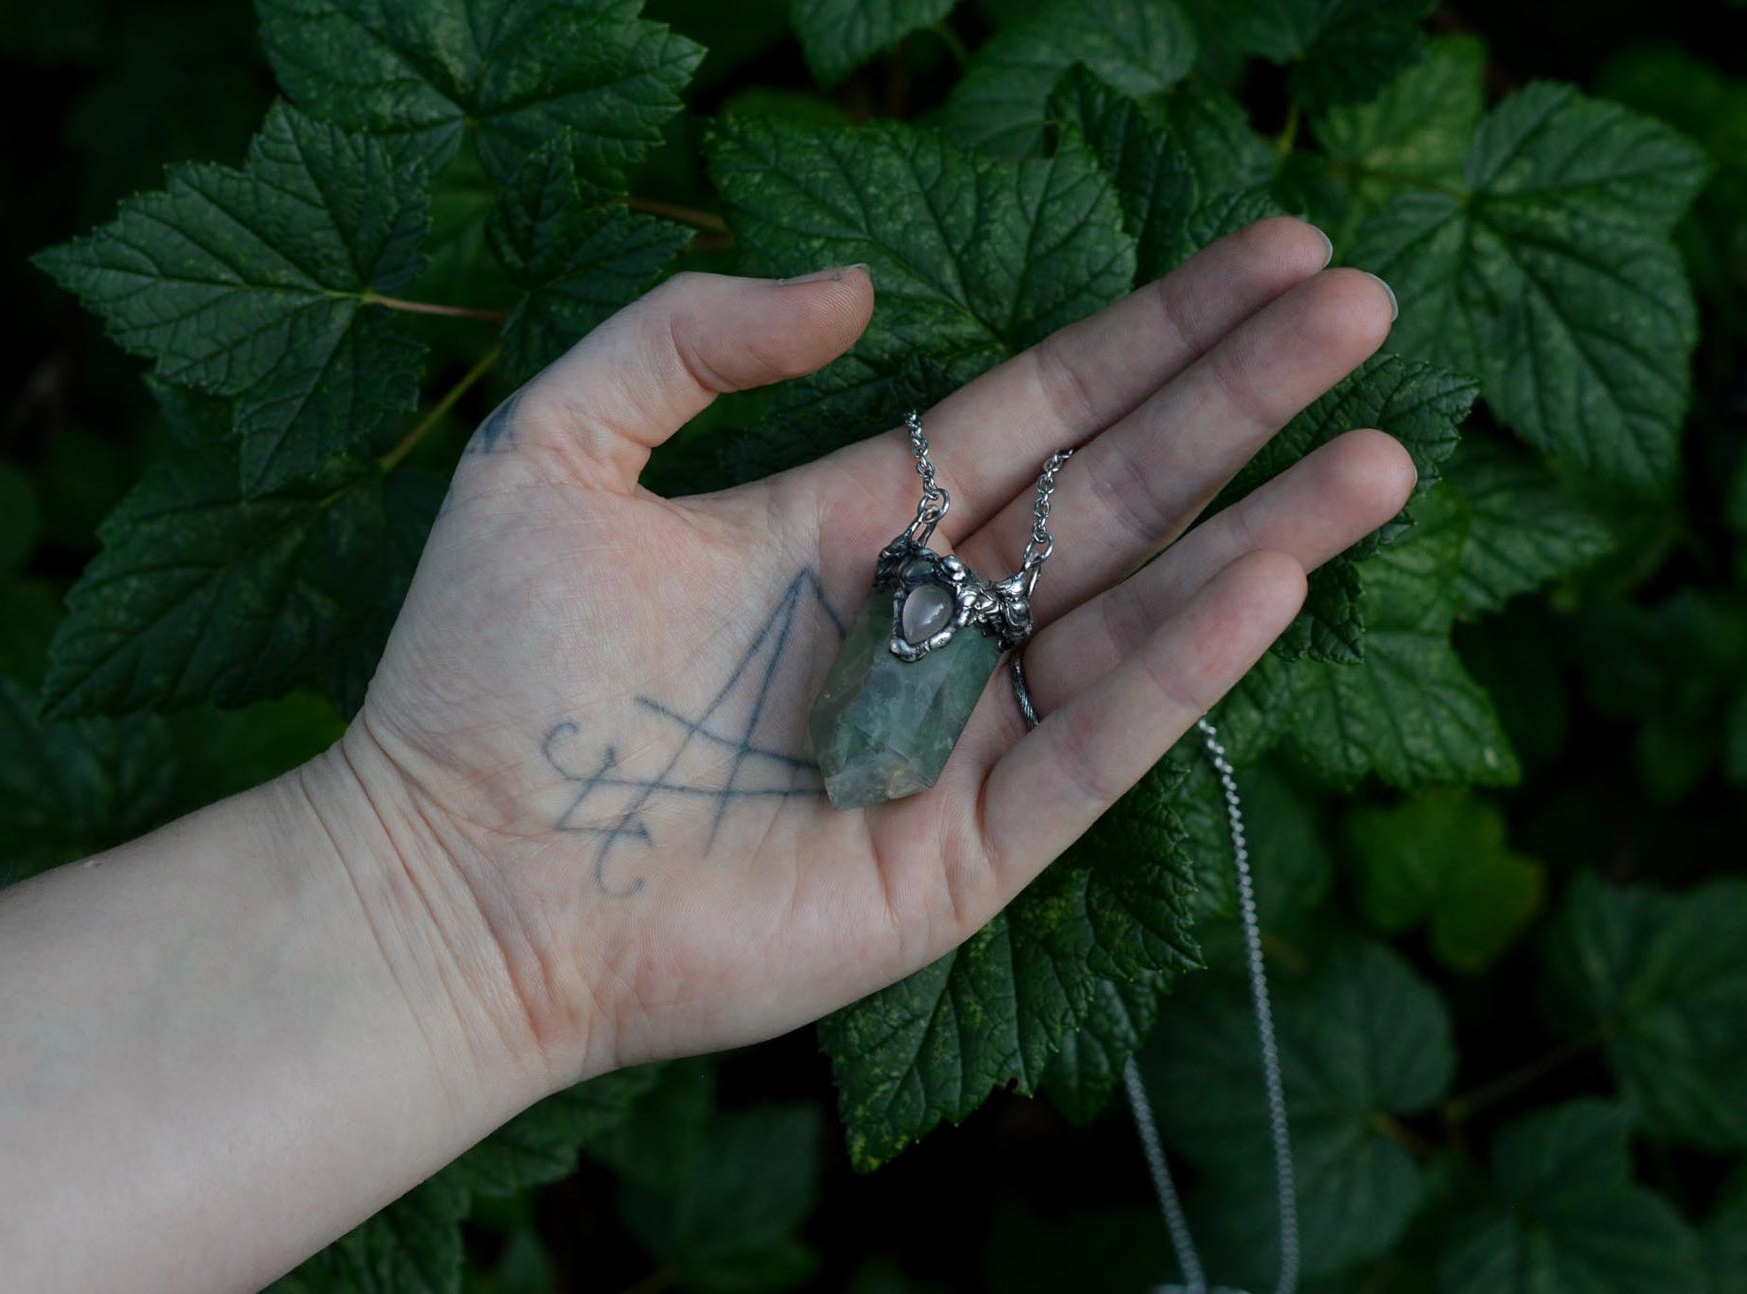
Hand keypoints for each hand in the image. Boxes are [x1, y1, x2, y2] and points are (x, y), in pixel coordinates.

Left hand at [319, 216, 1412, 1094]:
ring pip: (1132, 622)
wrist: (451, 883)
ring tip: (1378, 454)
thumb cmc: (484, 672)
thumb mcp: (555, 448)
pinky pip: (1088, 755)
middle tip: (1368, 305)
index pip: (1039, 410)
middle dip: (1240, 400)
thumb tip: (857, 292)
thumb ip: (690, 339)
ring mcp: (951, 744)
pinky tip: (1269, 583)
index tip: (1276, 253)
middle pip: (1113, 494)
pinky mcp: (958, 857)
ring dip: (1259, 536)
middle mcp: (922, 626)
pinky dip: (1179, 675)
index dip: (1156, 332)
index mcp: (850, 527)